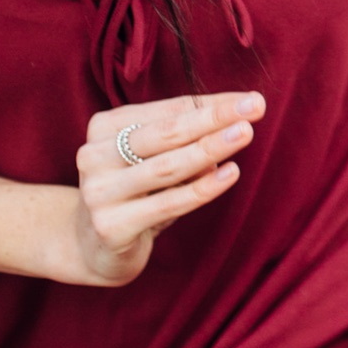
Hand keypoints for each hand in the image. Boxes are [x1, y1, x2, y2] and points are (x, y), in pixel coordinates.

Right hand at [63, 91, 264, 285]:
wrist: (93, 248)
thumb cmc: (137, 192)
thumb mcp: (156, 159)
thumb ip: (187, 140)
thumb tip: (236, 120)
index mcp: (104, 128)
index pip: (167, 110)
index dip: (211, 104)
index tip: (250, 99)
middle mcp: (94, 156)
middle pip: (165, 132)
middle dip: (213, 118)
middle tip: (254, 107)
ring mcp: (99, 192)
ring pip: (166, 166)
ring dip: (210, 148)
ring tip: (245, 134)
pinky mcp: (111, 227)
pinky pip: (167, 204)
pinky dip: (202, 188)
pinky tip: (230, 173)